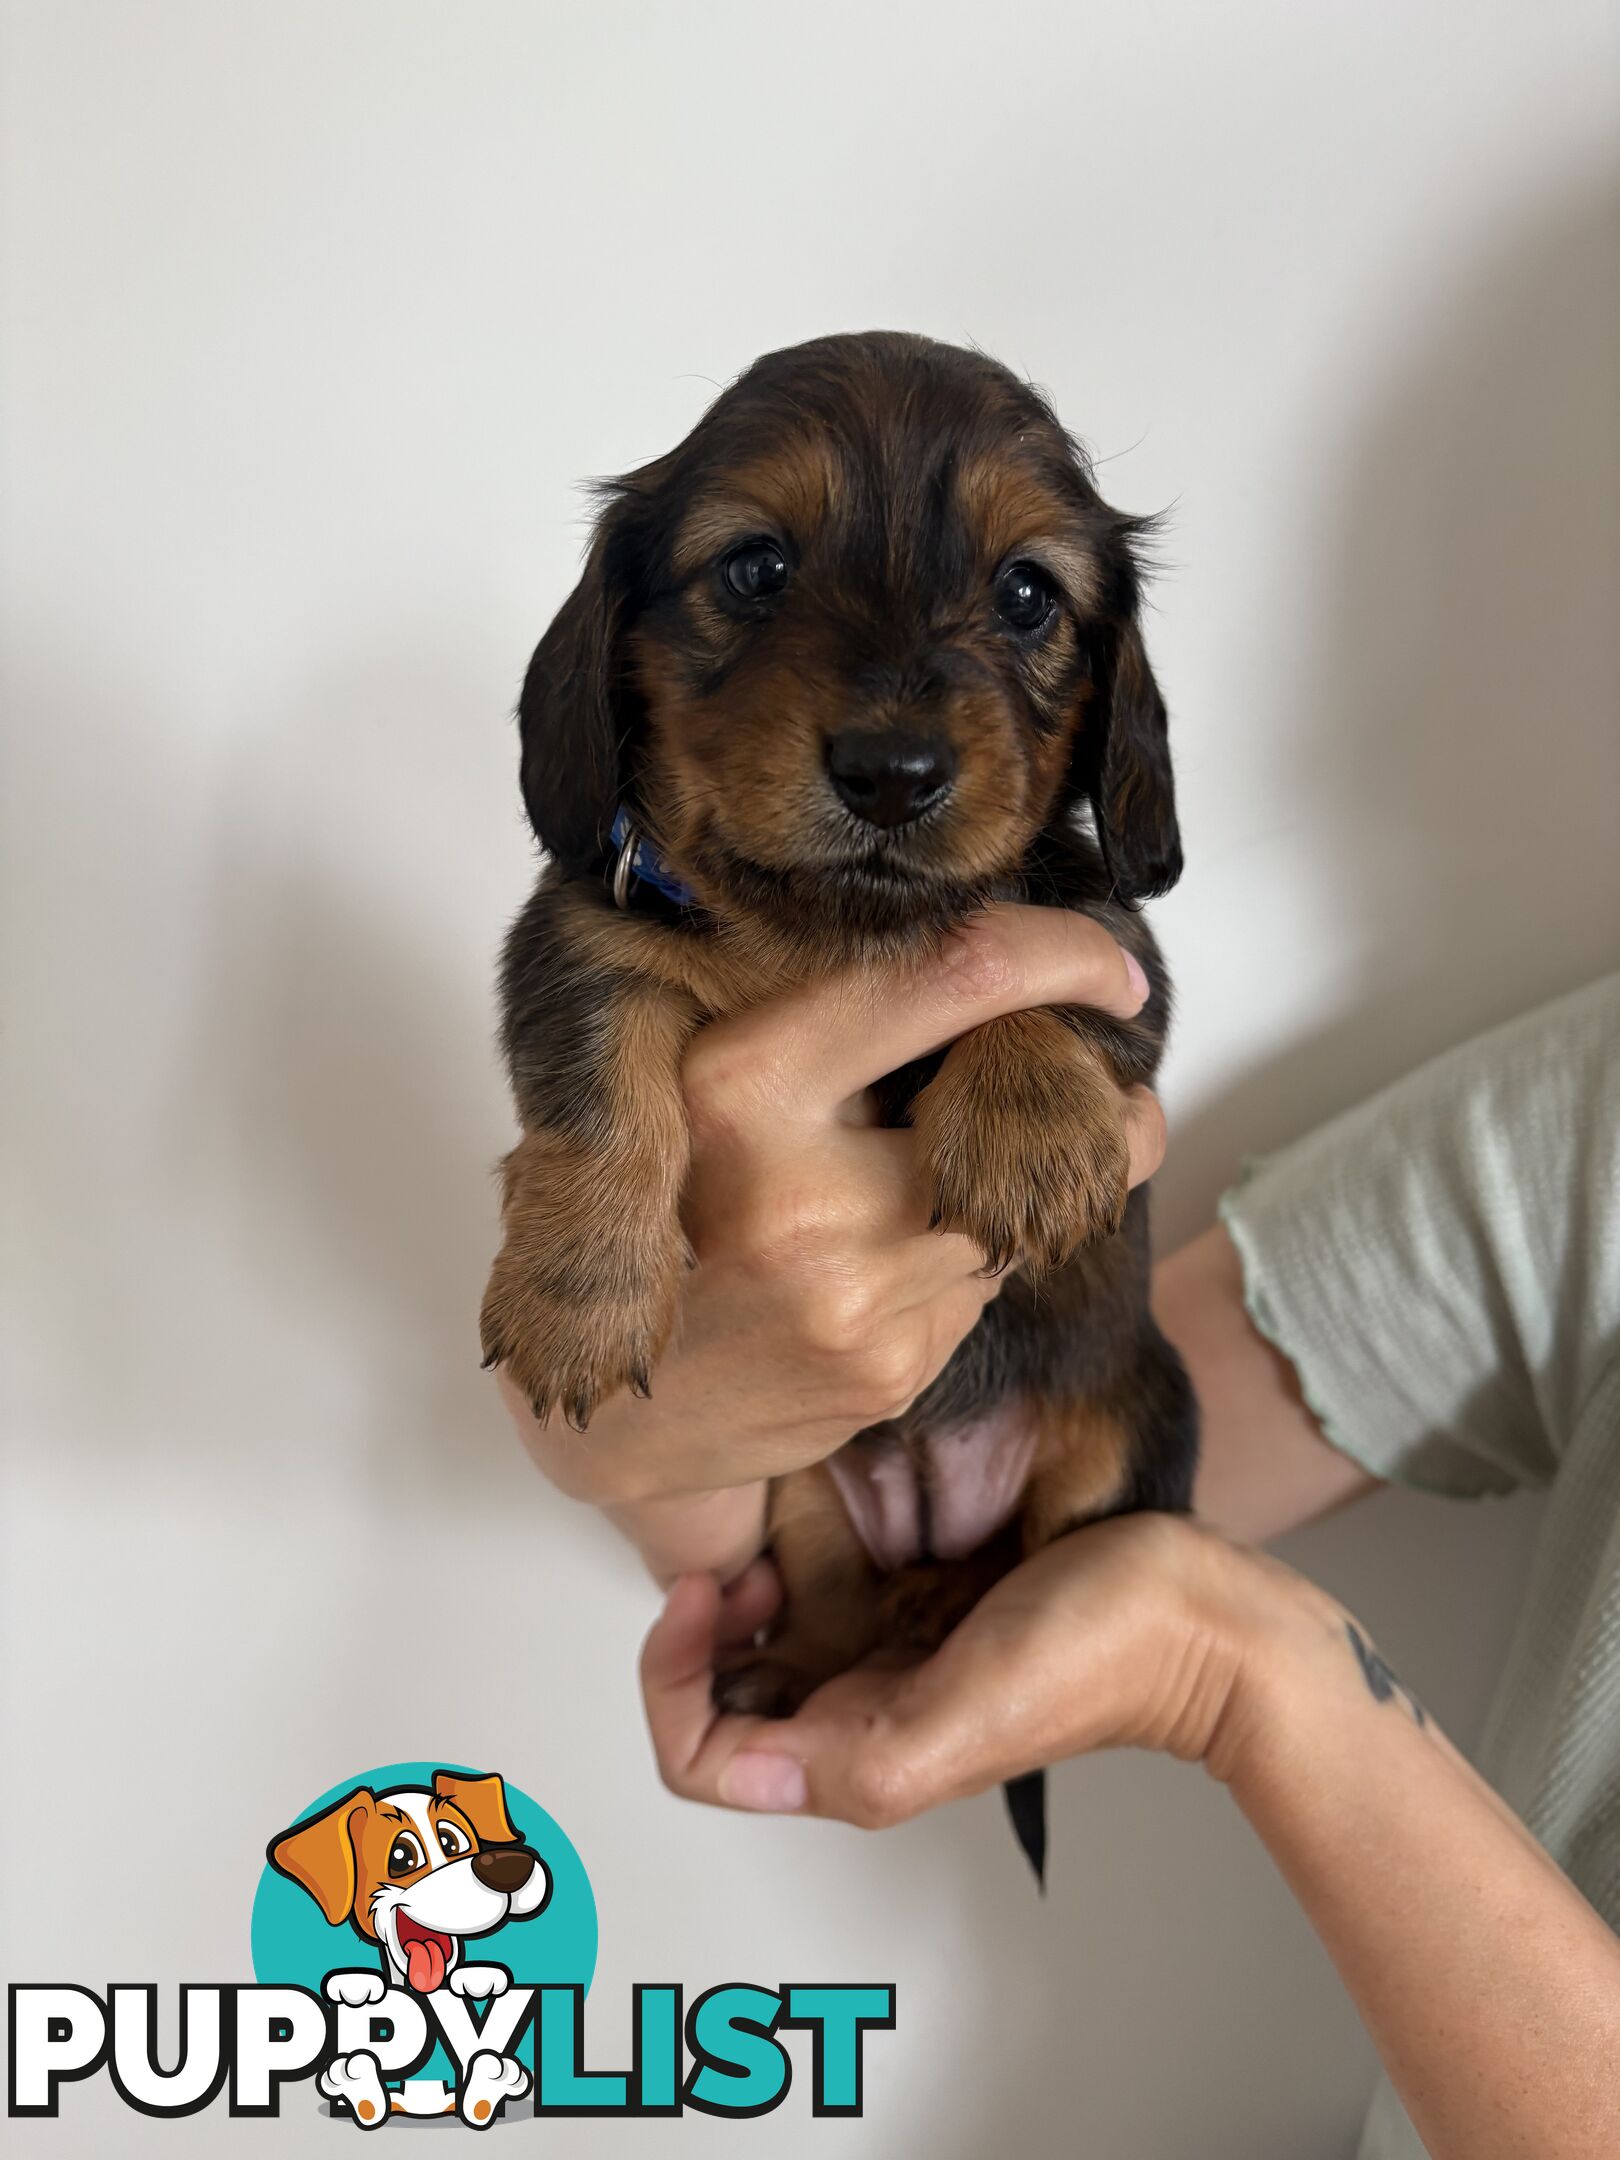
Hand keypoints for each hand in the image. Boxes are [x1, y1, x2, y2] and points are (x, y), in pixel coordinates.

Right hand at [500, 904, 1164, 1573]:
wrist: (629, 1402)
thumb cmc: (670, 1207)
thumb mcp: (705, 1082)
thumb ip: (830, 1028)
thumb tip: (997, 976)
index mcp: (744, 1085)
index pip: (949, 978)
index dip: (1059, 958)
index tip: (1112, 970)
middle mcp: (805, 1195)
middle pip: (1031, 1114)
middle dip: (1103, 1108)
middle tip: (1120, 1091)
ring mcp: (857, 1297)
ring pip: (1025, 1208)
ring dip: (1027, 1190)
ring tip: (975, 1183)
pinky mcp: (892, 1369)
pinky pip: (986, 1286)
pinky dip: (972, 1263)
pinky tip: (908, 1267)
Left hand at [639, 1517, 1338, 1820]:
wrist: (1196, 1615)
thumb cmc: (1100, 1657)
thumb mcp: (965, 1717)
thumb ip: (857, 1760)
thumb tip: (748, 1768)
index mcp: (854, 1761)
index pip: (698, 1757)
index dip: (670, 1683)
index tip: (702, 1596)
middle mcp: (857, 1720)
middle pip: (715, 1705)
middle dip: (693, 1636)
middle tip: (729, 1566)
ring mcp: (886, 1669)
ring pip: (759, 1655)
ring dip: (737, 1603)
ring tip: (763, 1548)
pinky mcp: (918, 1618)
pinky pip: (820, 1609)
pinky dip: (790, 1572)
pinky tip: (814, 1532)